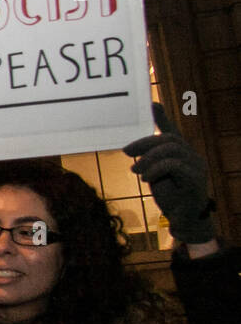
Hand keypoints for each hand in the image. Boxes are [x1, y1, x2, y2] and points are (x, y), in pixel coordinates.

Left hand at [122, 103, 215, 244]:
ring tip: (136, 170)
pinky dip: (156, 169)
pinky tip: (145, 178)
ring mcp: (197, 166)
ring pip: (171, 149)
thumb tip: (133, 148)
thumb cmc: (170, 195)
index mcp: (182, 152)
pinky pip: (175, 164)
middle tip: (126, 153)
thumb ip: (149, 159)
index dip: (162, 118)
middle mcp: (192, 156)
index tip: (152, 104)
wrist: (183, 219)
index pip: (171, 131)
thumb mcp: (154, 174)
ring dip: (148, 158)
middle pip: (168, 138)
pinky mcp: (196, 179)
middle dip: (144, 142)